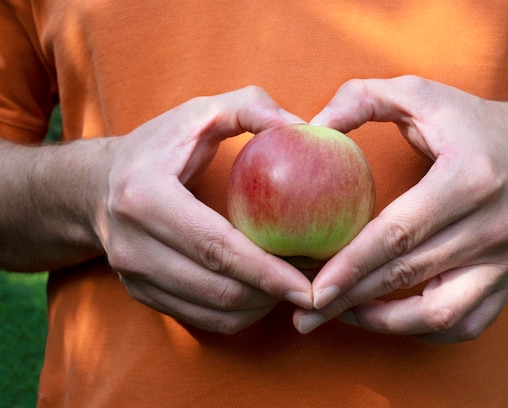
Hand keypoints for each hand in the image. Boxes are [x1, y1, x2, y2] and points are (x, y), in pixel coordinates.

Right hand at [96, 87, 312, 333]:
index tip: (309, 285)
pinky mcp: (142, 295)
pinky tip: (265, 294)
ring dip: (262, 307)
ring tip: (295, 287)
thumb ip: (250, 107)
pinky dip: (241, 314)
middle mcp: (132, 245)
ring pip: (214, 312)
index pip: (215, 246)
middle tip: (315, 285)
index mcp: (144, 198)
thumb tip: (302, 128)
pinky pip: (202, 320)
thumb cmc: (159, 146)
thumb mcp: (199, 113)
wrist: (96, 186)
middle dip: (273, 294)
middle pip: (218, 288)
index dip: (266, 270)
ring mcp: (133, 277)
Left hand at [294, 76, 507, 342]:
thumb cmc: (465, 124)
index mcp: (469, 177)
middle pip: (409, 275)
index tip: (314, 288)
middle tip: (306, 313)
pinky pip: (463, 325)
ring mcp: (504, 260)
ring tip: (338, 316)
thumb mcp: (418, 94)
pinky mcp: (507, 281)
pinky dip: (420, 330)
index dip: (353, 264)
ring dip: (382, 322)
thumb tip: (311, 128)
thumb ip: (361, 98)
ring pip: (438, 314)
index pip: (400, 232)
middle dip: (351, 300)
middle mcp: (493, 225)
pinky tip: (384, 318)